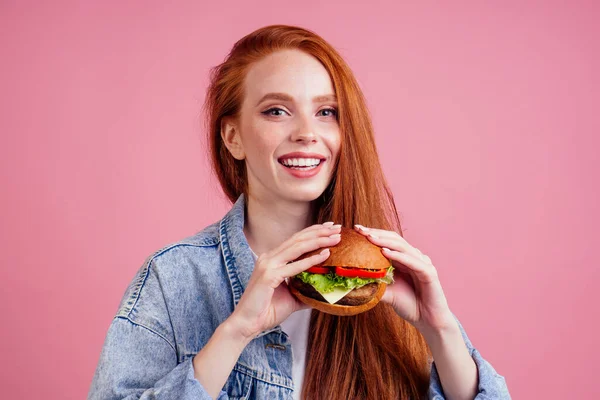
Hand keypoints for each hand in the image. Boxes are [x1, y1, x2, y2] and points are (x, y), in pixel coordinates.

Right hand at [229, 223, 341, 339]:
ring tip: (336, 238)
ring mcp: (268, 265)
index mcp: (272, 258)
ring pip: (297, 247)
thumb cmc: (267, 310)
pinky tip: (325, 254)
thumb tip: (324, 293)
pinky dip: (311, 259)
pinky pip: (294, 266)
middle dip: (320, 232)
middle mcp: (269, 257)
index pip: (295, 239)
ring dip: (319, 240)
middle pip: (298, 239)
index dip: (314, 231)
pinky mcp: (269, 276)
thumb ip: (306, 290)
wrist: (248, 324)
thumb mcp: (292, 297)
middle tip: (338, 228)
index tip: (331, 227)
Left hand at [354, 224, 454, 332]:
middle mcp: (414, 257)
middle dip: (376, 233)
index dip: (373, 234)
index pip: (387, 241)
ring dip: (385, 241)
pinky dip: (399, 256)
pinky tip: (385, 252)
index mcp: (404, 259)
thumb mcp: (387, 293)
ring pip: (403, 247)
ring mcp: (423, 263)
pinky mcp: (429, 273)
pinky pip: (413, 262)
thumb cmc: (410, 305)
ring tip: (369, 237)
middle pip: (394, 239)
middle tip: (360, 230)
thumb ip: (374, 286)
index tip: (356, 230)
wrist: (428, 321)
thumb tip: (352, 284)